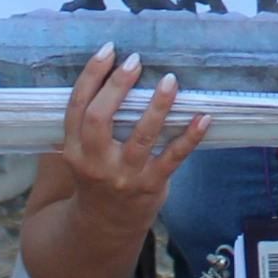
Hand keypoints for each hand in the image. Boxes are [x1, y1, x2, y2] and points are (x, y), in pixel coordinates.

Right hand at [57, 46, 207, 230]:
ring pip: (141, 136)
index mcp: (74, 149)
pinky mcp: (151, 185)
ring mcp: (125, 175)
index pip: (77, 107)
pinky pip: (173, 158)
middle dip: (117, 86)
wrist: (105, 226)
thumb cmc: (96, 177)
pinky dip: (190, 137)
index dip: (91, 76)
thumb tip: (108, 72)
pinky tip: (203, 117)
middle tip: (135, 61)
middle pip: (100, 119)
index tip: (108, 51)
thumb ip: (86, 124)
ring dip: (157, 106)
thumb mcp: (80, 153)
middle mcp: (96, 162)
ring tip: (170, 80)